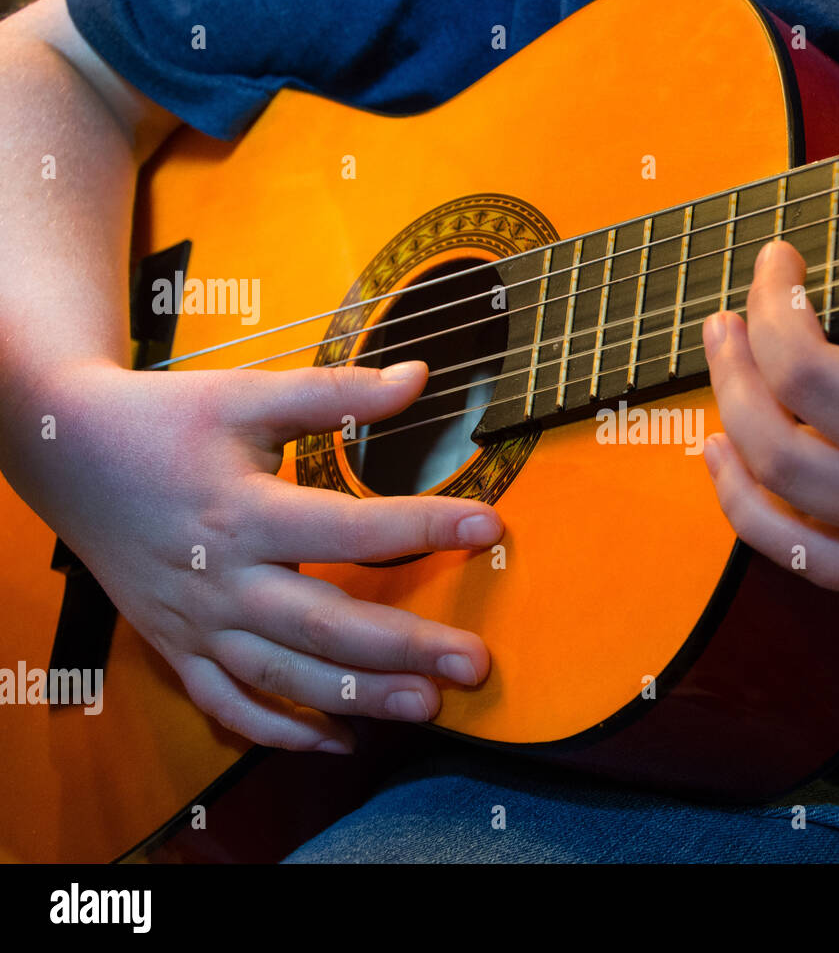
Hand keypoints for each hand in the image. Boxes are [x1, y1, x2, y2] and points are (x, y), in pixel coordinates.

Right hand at [8, 359, 501, 750]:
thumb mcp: (246, 394)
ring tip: (427, 706)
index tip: (489, 526)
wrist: (65, 450)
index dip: (424, 527)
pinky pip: (229, 706)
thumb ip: (334, 394)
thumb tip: (419, 379)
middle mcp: (223, 580)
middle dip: (405, 648)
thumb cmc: (164, 420)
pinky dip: (281, 732)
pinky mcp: (178, 648)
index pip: (350, 529)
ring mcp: (198, 625)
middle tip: (474, 663)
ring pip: (286, 678)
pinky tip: (338, 743)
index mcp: (243, 512)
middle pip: (325, 626)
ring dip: (359, 699)